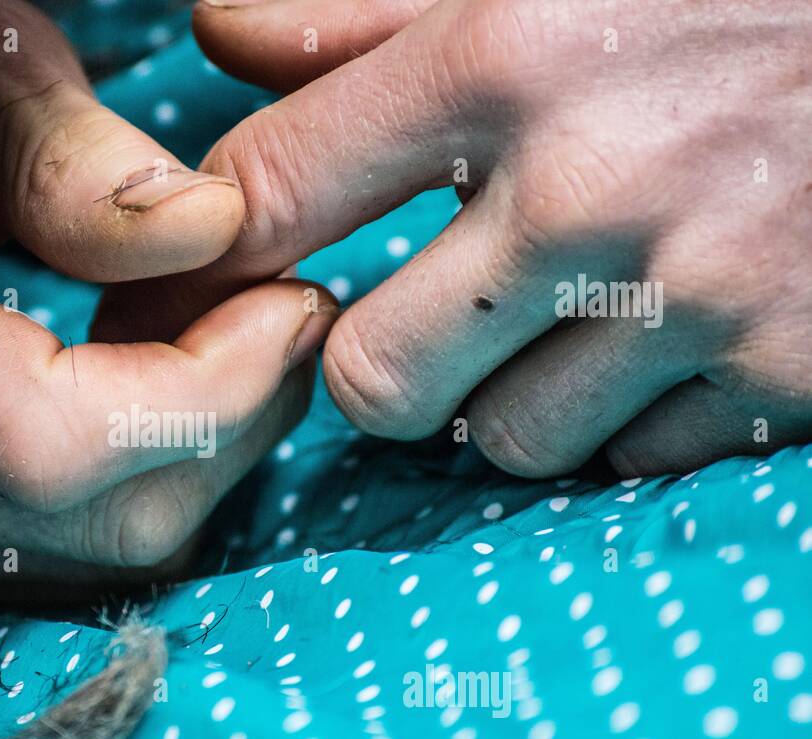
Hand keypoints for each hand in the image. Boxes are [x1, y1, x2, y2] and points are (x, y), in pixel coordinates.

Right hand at [0, 0, 335, 610]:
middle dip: (228, 426)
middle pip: (92, 524)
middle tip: (274, 315)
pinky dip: (132, 495)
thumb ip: (66, 153)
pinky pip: (56, 572)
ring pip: (90, 564)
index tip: (289, 304)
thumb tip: (210, 234)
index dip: (206, 392)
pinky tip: (136, 402)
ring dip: (190, 462)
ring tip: (204, 345)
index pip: (51, 440)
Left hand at [99, 0, 811, 477]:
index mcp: (502, 54)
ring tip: (570, 317)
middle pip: (372, 378)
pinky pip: (626, 459)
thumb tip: (218, 38)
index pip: (271, 195)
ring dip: (510, 397)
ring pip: (501, 438)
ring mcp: (691, 294)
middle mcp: (586, 186)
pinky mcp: (782, 373)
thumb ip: (360, 15)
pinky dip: (623, 420)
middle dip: (385, 363)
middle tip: (432, 317)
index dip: (224, 256)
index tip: (227, 278)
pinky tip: (664, 343)